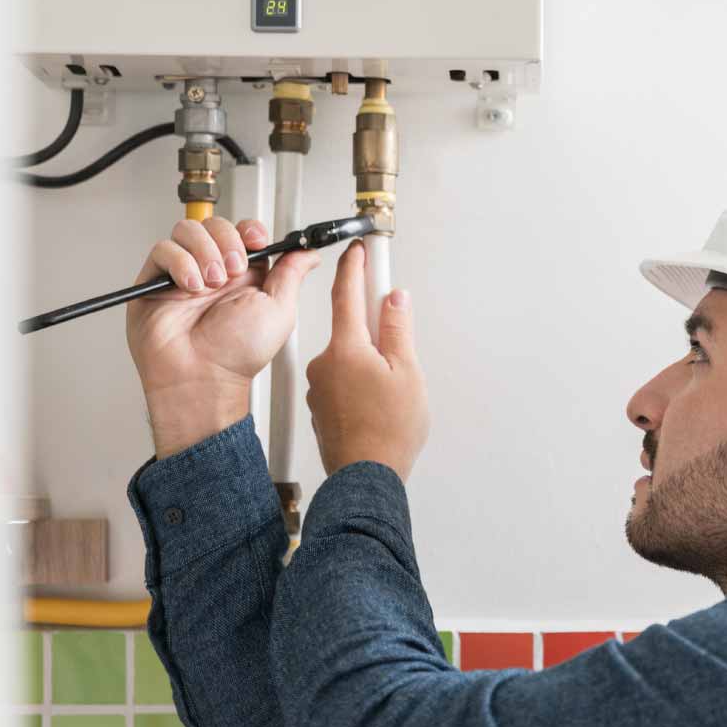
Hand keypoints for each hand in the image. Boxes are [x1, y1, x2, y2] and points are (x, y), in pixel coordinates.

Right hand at [125, 217, 321, 457]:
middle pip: (216, 224)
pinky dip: (179, 262)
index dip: (249, 229)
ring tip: (211, 282)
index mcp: (244, 276)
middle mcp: (214, 271)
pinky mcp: (156, 281)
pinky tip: (191, 286)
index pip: (243, 231)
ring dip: (204, 251)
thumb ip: (292, 274)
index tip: (256, 241)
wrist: (203, 377)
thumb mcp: (280, 310)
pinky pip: (163, 249)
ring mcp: (184, 274)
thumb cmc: (239, 354)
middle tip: (233, 269)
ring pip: (188, 230)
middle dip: (228, 241)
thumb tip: (309, 252)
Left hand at [305, 241, 429, 481]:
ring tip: (392, 393)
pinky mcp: (320, 407)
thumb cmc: (388, 431)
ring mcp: (319, 387)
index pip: (346, 293)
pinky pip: (342, 383)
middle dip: (376, 334)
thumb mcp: (407, 372)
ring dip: (370, 365)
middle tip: (399, 354)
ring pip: (349, 360)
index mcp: (346, 348)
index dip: (354, 267)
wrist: (366, 477)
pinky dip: (360, 385)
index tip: (358, 250)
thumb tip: (394, 300)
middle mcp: (325, 362)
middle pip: (352, 331)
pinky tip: (378, 405)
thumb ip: (398, 330)